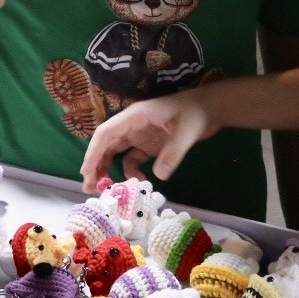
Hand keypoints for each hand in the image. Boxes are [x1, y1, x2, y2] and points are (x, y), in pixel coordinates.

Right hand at [79, 89, 219, 193]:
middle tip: (89, 187)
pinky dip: (131, 171)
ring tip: (103, 189)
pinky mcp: (148, 144)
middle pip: (105, 144)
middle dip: (95, 164)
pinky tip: (141, 181)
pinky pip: (132, 159)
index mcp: (134, 116)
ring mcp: (139, 135)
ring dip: (108, 169)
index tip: (86, 172)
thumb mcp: (186, 132)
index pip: (106, 133)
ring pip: (115, 152)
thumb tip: (159, 176)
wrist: (211, 108)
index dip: (93, 152)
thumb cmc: (196, 112)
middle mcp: (132, 125)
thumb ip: (173, 153)